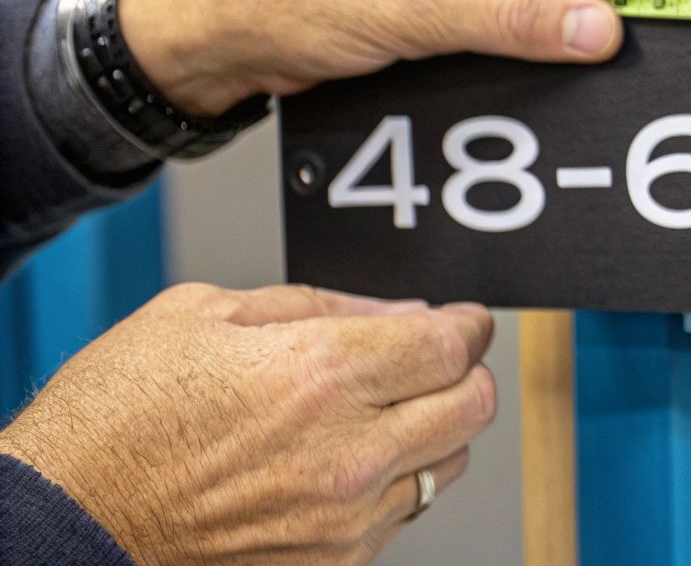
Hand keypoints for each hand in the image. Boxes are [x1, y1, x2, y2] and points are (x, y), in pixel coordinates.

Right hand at [0, 283, 495, 565]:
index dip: (468, 324)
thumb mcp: (204, 313)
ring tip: (385, 412)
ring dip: (434, 430)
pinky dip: (394, 481)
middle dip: (465, 372)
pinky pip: (403, 515)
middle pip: (473, 405)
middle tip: (438, 360)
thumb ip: (319, 304)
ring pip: (448, 464)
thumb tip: (396, 310)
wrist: (64, 521)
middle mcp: (347, 452)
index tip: (464, 319)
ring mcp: (342, 517)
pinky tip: (347, 460)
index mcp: (321, 375)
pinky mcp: (330, 563)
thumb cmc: (115, 419)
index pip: (451, 344)